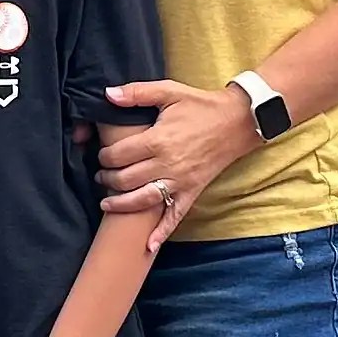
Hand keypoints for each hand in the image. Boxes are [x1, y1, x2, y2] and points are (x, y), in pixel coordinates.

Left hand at [99, 81, 260, 249]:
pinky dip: (161, 232)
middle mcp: (167, 164)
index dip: (104, 156)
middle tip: (100, 175)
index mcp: (158, 140)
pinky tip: (148, 245)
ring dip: (122, 205)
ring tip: (106, 203)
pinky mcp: (192, 191)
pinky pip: (174, 216)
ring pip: (144, 201)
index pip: (119, 155)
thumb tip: (108, 95)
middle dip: (108, 179)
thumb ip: (136, 93)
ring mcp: (180, 181)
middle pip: (126, 180)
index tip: (100, 155)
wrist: (237, 121)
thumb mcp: (168, 91)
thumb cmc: (201, 105)